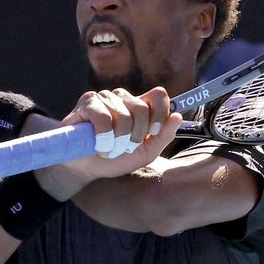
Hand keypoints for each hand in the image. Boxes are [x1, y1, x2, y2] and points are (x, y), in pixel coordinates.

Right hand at [56, 87, 181, 180]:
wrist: (86, 168)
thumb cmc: (114, 158)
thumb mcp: (145, 153)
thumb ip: (163, 137)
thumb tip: (178, 117)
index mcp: (139, 106)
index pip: (158, 95)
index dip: (160, 112)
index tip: (154, 131)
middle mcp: (123, 98)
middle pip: (142, 108)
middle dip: (136, 136)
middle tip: (125, 148)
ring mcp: (104, 97)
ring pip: (123, 116)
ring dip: (117, 142)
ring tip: (109, 150)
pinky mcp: (87, 102)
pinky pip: (103, 117)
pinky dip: (103, 138)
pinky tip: (98, 146)